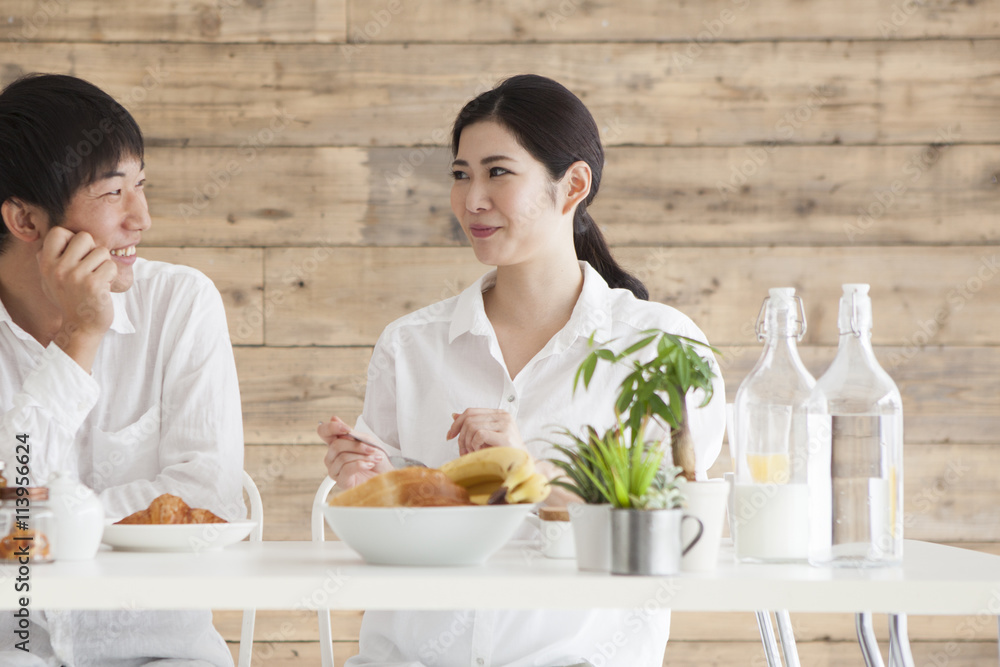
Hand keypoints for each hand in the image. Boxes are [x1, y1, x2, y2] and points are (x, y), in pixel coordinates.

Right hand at [37, 228, 116, 369]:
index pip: (59, 232)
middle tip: (91, 267)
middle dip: (93, 250)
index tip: (77, 255)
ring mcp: (75, 276)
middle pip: (84, 237)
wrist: (81, 327)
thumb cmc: (70, 299)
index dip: (73, 239)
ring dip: (104, 264)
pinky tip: (104, 287)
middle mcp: (58, 268)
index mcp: (46, 264)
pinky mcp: (93, 285)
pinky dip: (112, 275)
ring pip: (102, 251)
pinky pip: (111, 266)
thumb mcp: (51, 278)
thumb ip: (53, 257)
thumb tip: (63, 235)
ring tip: (97, 279)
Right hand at [320, 416, 391, 488]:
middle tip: (372, 449)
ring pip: (342, 457)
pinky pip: (347, 469)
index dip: (331, 428)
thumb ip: (351, 433)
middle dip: (357, 446)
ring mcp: (335, 470)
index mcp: (337, 444)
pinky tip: (370, 465)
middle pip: (335, 445)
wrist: (386, 474)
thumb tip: (334, 419)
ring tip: (374, 459)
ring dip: (363, 456)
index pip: (323, 432)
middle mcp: (332, 457)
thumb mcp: (366, 440)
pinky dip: (361, 465)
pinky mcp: (341, 482)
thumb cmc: (376, 458)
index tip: (347, 429)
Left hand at [447, 408, 526, 454]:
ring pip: (472, 427)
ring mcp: (505, 424)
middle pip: (469, 419)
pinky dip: (475, 445)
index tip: (450, 436)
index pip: (470, 411)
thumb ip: (473, 425)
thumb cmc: (504, 452)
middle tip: (463, 451)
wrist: (522, 465)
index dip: (457, 423)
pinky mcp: (505, 435)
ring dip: (468, 443)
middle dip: (461, 437)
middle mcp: (503, 416)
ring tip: (473, 453)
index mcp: (499, 414)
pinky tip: (480, 451)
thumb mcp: (486, 437)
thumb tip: (454, 415)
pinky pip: (479, 434)